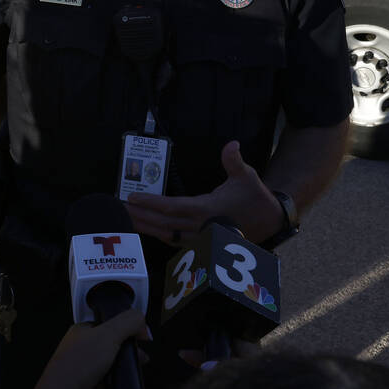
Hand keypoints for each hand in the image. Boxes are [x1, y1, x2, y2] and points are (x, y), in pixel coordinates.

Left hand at [23, 309, 149, 388]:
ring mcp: (84, 367)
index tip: (140, 335)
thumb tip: (141, 318)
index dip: (128, 327)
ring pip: (112, 364)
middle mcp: (82, 347)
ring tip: (133, 370)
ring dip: (125, 367)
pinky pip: (108, 381)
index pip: (110, 322)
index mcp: (83, 330)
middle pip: (113, 344)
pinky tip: (120, 382)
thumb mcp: (108, 334)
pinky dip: (117, 382)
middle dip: (130, 350)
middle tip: (139, 355)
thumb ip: (128, 321)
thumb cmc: (77, 364)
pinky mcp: (88, 385)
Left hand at [124, 141, 282, 244]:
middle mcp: (201, 226)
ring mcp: (200, 238)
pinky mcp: (202, 243)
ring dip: (145, 226)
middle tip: (119, 208)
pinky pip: (174, 241)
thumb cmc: (255, 196)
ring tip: (126, 218)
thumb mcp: (246, 175)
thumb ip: (234, 161)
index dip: (151, 203)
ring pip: (166, 234)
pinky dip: (158, 235)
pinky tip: (146, 229)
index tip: (132, 197)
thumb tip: (232, 145)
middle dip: (140, 215)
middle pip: (163, 223)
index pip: (173, 207)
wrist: (269, 220)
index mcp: (208, 209)